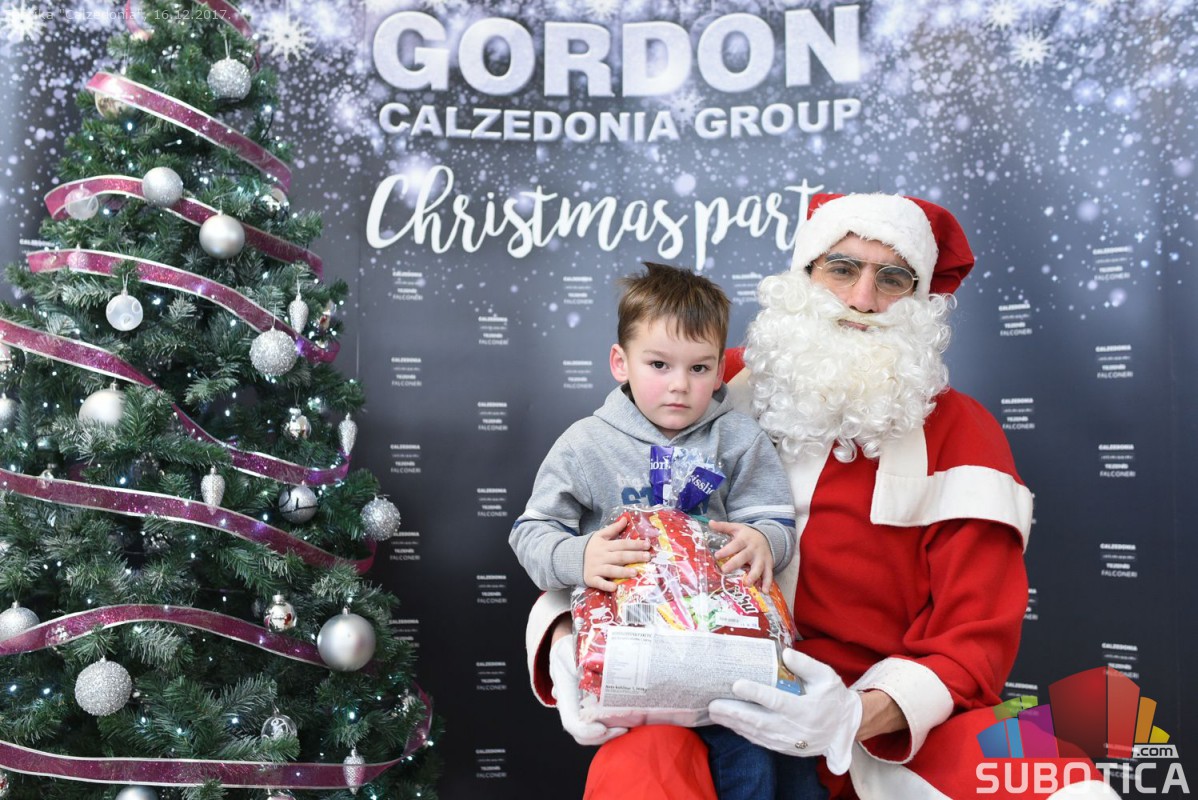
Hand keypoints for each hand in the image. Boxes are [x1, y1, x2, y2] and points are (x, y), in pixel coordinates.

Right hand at [548, 636, 627, 745]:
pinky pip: (597, 724)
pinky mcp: (588, 710)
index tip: (603, 728)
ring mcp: (577, 709)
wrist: (564, 650)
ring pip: (590, 733)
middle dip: (604, 736)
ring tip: (630, 724)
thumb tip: (608, 662)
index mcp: (564, 691)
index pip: (570, 721)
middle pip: (582, 733)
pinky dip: (612, 726)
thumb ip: (588, 657)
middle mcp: (569, 706)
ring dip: (610, 733)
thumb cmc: (571, 649)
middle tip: (625, 728)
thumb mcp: (576, 649)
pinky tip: (629, 719)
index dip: (586, 730)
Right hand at [583, 515, 649, 591]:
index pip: (622, 544)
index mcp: (605, 545)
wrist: (571, 559)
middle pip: (620, 556)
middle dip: (634, 556)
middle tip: (647, 557)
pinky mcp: (591, 579)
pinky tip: (615, 587)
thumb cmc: (590, 548)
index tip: (648, 545)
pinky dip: (606, 585)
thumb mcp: (599, 536)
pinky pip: (599, 583)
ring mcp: (596, 568)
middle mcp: (601, 556)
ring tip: (635, 572)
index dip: (635, 544)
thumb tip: (625, 519)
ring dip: (623, 571)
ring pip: (611, 570)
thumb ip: (613, 528)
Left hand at [708, 649, 861, 774]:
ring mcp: (788, 741)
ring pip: (756, 733)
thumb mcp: (826, 677)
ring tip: (714, 712)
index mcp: (806, 710)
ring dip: (733, 723)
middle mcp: (795, 728)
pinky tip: (728, 723)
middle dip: (734, 712)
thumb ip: (807, 665)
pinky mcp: (783, 748)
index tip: (737, 684)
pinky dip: (742, 732)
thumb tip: (786, 653)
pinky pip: (759, 741)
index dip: (756, 693)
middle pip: (760, 721)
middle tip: (713, 704)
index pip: (777, 701)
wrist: (844, 729)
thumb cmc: (833, 698)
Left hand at [709, 521, 773, 589]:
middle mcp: (753, 549)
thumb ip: (723, 526)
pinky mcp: (768, 565)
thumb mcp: (736, 528)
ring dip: (753, 576)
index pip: (735, 544)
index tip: (717, 555)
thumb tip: (710, 522)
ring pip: (758, 567)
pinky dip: (767, 583)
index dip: (726, 550)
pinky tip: (764, 591)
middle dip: (735, 563)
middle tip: (725, 570)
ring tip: (747, 584)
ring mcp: (762, 558)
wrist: (767, 537)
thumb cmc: (747, 535)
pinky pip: (768, 574)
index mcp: (744, 539)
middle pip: (744, 556)